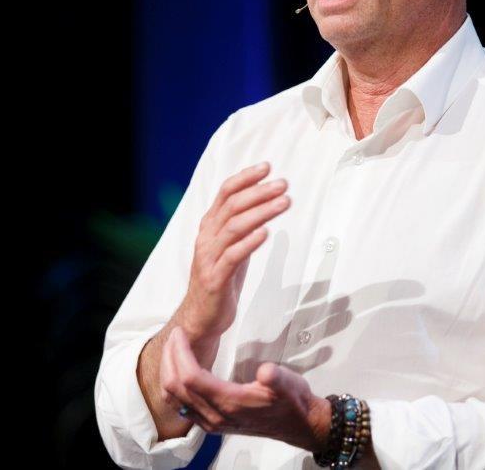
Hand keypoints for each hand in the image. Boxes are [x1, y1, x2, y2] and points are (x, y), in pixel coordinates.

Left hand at [160, 327, 331, 450]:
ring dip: (168, 371)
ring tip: (173, 349)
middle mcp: (215, 416)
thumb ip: (276, 378)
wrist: (298, 424)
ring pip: (173, 399)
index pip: (190, 377)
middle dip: (170, 358)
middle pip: (176, 387)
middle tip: (175, 335)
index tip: (180, 332)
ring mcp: (211, 422)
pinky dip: (173, 386)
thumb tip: (266, 371)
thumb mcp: (288, 383)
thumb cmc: (291, 400)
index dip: (180, 353)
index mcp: (229, 403)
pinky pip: (180, 407)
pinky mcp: (211, 424)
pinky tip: (178, 370)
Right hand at [175, 162, 289, 350]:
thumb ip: (242, 224)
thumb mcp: (231, 245)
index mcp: (209, 226)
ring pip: (233, 227)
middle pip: (232, 206)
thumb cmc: (220, 278)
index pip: (225, 193)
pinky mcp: (215, 279)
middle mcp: (206, 238)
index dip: (245, 178)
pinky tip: (266, 233)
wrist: (201, 316)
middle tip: (283, 184)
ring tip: (283, 203)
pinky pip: (232, 257)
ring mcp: (208, 258)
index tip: (267, 167)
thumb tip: (265, 200)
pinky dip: (249, 242)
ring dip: (260, 212)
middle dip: (259, 192)